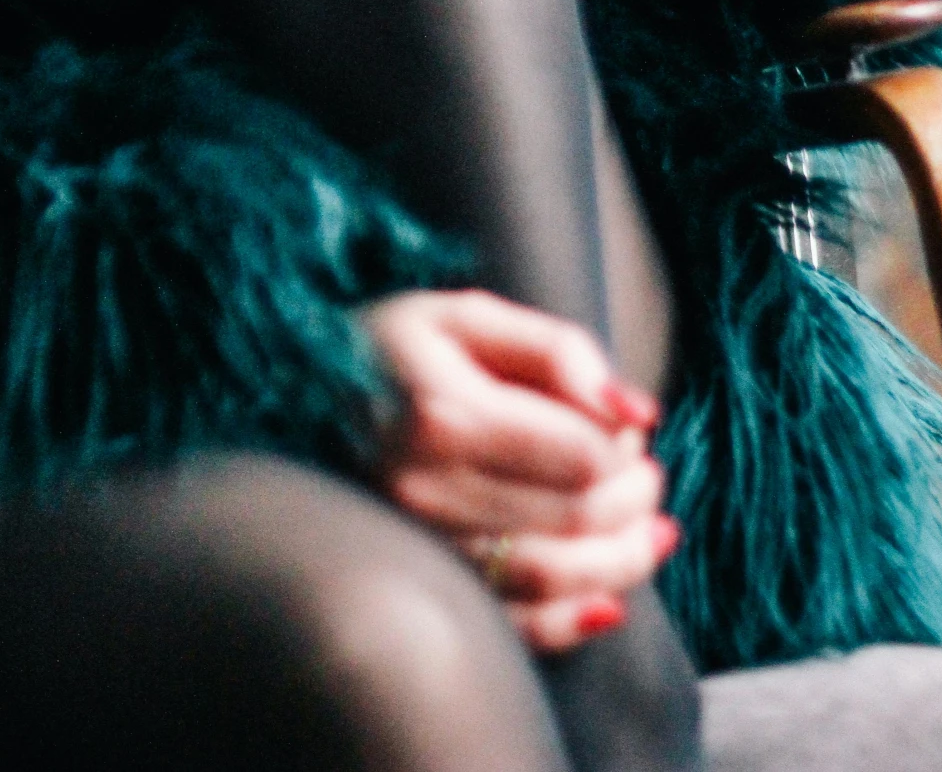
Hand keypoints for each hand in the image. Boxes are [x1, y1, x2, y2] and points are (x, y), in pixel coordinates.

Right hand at [365, 289, 679, 653]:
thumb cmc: (391, 348)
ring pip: (549, 577)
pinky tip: (609, 602)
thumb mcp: (467, 316)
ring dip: (622, 565)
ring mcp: (418, 545)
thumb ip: (557, 350)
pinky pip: (507, 625)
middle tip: (649, 479)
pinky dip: (571, 623)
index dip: (625, 447)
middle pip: (572, 516)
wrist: (288, 401)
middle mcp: (426, 487)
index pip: (578, 453)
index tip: (630, 431)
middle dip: (633, 502)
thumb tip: (637, 412)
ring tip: (652, 536)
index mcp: (444, 411)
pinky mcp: (417, 583)